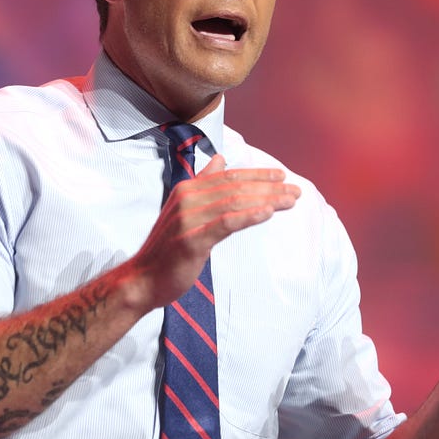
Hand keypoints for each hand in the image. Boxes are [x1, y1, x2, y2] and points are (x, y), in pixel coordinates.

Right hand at [131, 154, 300, 307]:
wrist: (142, 279)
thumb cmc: (167, 248)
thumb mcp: (183, 210)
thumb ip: (202, 184)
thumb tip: (219, 159)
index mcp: (186, 189)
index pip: (228, 176)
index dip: (256, 174)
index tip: (281, 176)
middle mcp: (187, 199)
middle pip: (235, 187)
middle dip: (269, 187)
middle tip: (295, 190)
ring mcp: (188, 219)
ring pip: (234, 202)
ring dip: (266, 200)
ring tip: (290, 200)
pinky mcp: (191, 240)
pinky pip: (225, 224)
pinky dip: (248, 216)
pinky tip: (268, 213)